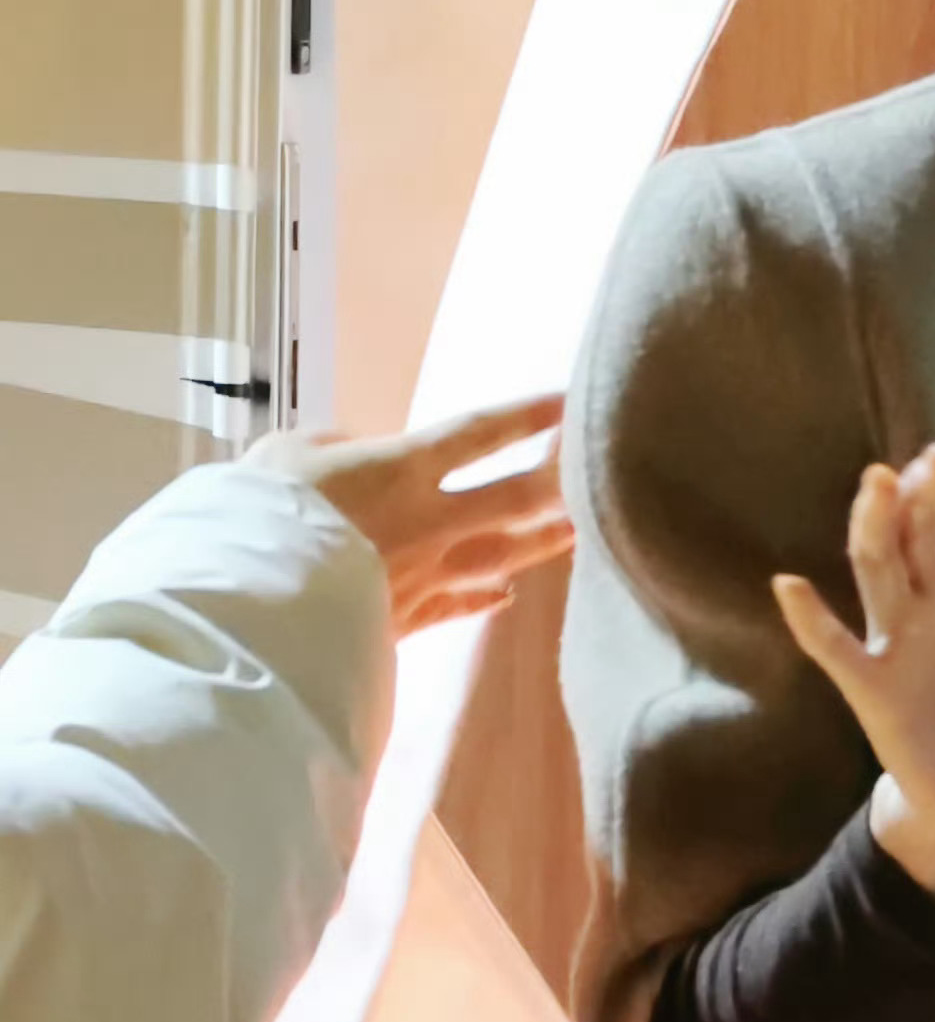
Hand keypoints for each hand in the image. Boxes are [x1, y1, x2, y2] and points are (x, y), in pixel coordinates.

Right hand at [243, 392, 572, 636]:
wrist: (247, 606)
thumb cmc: (256, 517)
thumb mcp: (282, 455)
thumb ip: (326, 443)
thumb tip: (348, 444)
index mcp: (399, 469)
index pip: (478, 433)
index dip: (527, 415)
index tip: (568, 400)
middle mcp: (428, 522)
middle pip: (513, 499)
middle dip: (559, 483)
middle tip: (599, 471)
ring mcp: (423, 575)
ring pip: (500, 556)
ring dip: (541, 543)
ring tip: (578, 532)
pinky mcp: (406, 621)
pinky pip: (456, 606)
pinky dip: (482, 599)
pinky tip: (505, 597)